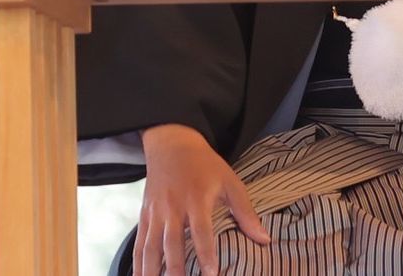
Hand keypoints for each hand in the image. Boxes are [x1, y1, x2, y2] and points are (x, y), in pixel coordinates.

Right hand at [134, 124, 269, 275]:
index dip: (206, 253)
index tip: (211, 274)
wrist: (170, 141)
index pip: (201, 231)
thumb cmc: (203, 163)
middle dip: (174, 269)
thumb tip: (264, 240)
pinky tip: (139, 275)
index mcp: (195, 199)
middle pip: (171, 242)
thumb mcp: (229, 181)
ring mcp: (155, 211)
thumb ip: (245, 211)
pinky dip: (138, 259)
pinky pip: (139, 240)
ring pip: (150, 245)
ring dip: (151, 269)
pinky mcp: (145, 213)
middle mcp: (172, 207)